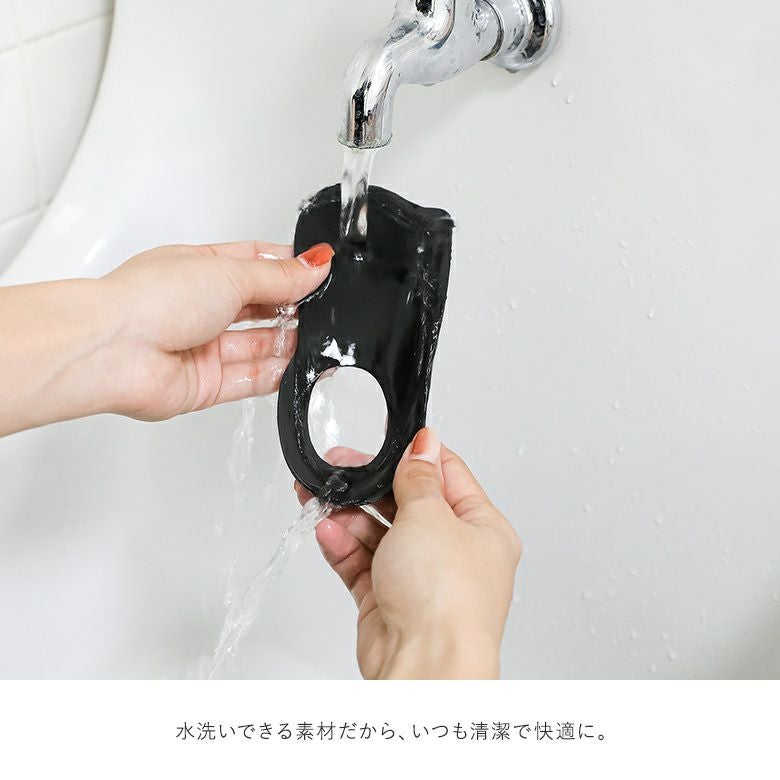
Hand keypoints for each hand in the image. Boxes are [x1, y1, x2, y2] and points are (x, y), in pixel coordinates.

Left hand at [103, 241, 332, 419]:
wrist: (115, 350)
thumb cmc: (151, 300)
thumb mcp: (229, 273)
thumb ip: (278, 276)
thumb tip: (314, 265)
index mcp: (200, 269)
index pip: (253, 264)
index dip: (287, 267)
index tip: (319, 269)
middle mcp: (200, 308)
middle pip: (259, 307)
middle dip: (291, 306)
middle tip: (321, 306)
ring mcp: (203, 347)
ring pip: (258, 345)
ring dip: (287, 341)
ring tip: (315, 336)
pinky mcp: (206, 384)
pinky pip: (251, 379)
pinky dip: (277, 374)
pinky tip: (298, 366)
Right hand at [295, 428, 521, 679]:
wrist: (424, 666)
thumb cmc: (446, 600)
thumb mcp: (430, 516)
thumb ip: (418, 479)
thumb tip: (423, 445)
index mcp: (482, 529)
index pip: (448, 476)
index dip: (416, 455)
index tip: (388, 438)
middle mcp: (454, 554)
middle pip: (408, 504)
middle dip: (370, 485)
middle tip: (339, 466)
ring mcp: (421, 579)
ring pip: (380, 533)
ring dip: (349, 515)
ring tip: (322, 499)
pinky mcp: (390, 601)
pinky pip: (362, 563)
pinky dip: (343, 546)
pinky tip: (326, 529)